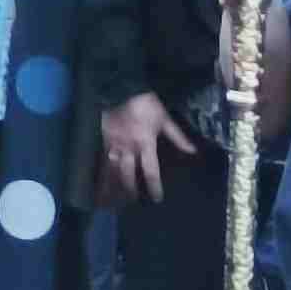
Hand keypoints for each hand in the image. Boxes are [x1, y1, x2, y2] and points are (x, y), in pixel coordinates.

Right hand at [101, 90, 199, 206]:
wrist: (121, 87)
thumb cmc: (146, 104)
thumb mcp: (164, 119)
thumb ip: (177, 137)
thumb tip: (193, 151)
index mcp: (145, 144)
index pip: (151, 171)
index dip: (154, 186)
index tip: (157, 198)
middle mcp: (128, 148)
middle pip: (128, 175)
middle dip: (130, 190)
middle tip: (132, 202)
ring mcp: (113, 144)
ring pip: (112, 170)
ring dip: (112, 185)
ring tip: (111, 200)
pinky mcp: (102, 138)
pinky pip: (100, 159)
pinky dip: (100, 171)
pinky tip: (97, 181)